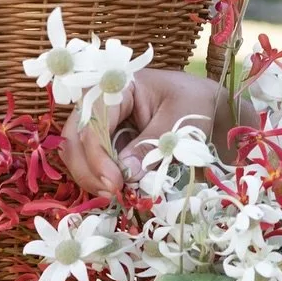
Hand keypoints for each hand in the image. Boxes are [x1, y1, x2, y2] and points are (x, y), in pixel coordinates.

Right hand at [58, 67, 229, 197]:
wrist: (206, 108)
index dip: (98, 155)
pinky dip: (99, 179)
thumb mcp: (179, 122)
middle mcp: (100, 103)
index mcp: (118, 86)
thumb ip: (151, 146)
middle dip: (87, 169)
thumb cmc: (195, 105)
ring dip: (91, 177)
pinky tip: (117, 191)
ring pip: (76, 153)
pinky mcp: (106, 142)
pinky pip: (91, 163)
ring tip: (116, 194)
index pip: (93, 121)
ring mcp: (100, 124)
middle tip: (112, 192)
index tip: (115, 182)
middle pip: (74, 138)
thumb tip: (125, 174)